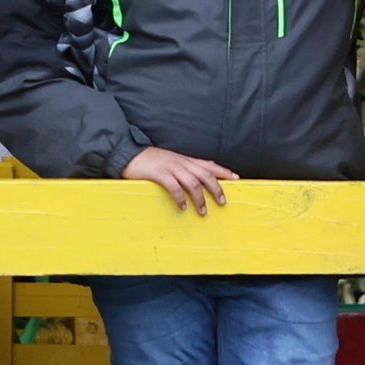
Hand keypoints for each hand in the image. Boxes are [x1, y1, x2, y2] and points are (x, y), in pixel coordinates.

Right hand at [124, 146, 238, 212]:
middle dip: (217, 189)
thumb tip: (195, 180)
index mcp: (184, 159)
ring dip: (200, 199)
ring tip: (203, 211)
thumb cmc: (149, 160)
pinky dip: (180, 198)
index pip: (209, 164)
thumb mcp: (169, 161)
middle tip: (222, 203)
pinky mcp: (159, 174)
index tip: (236, 178)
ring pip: (193, 183)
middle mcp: (181, 162)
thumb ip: (182, 168)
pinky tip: (182, 207)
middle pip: (206, 175)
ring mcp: (171, 167)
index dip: (223, 171)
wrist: (128, 153)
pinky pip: (174, 187)